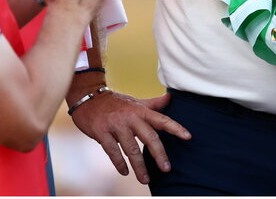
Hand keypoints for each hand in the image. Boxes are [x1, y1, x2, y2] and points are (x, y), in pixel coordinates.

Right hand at [70, 89, 190, 183]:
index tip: (188, 137)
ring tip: (145, 179)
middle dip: (159, 154)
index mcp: (140, 111)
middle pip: (149, 137)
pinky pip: (112, 151)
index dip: (176, 128)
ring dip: (139, 166)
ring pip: (131, 148)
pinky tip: (124, 172)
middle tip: (166, 168)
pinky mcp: (101, 132)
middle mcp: (130, 117)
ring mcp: (115, 125)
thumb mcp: (134, 102)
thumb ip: (152, 104)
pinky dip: (119, 163)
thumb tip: (170, 98)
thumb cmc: (114, 103)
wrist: (87, 96)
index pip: (161, 119)